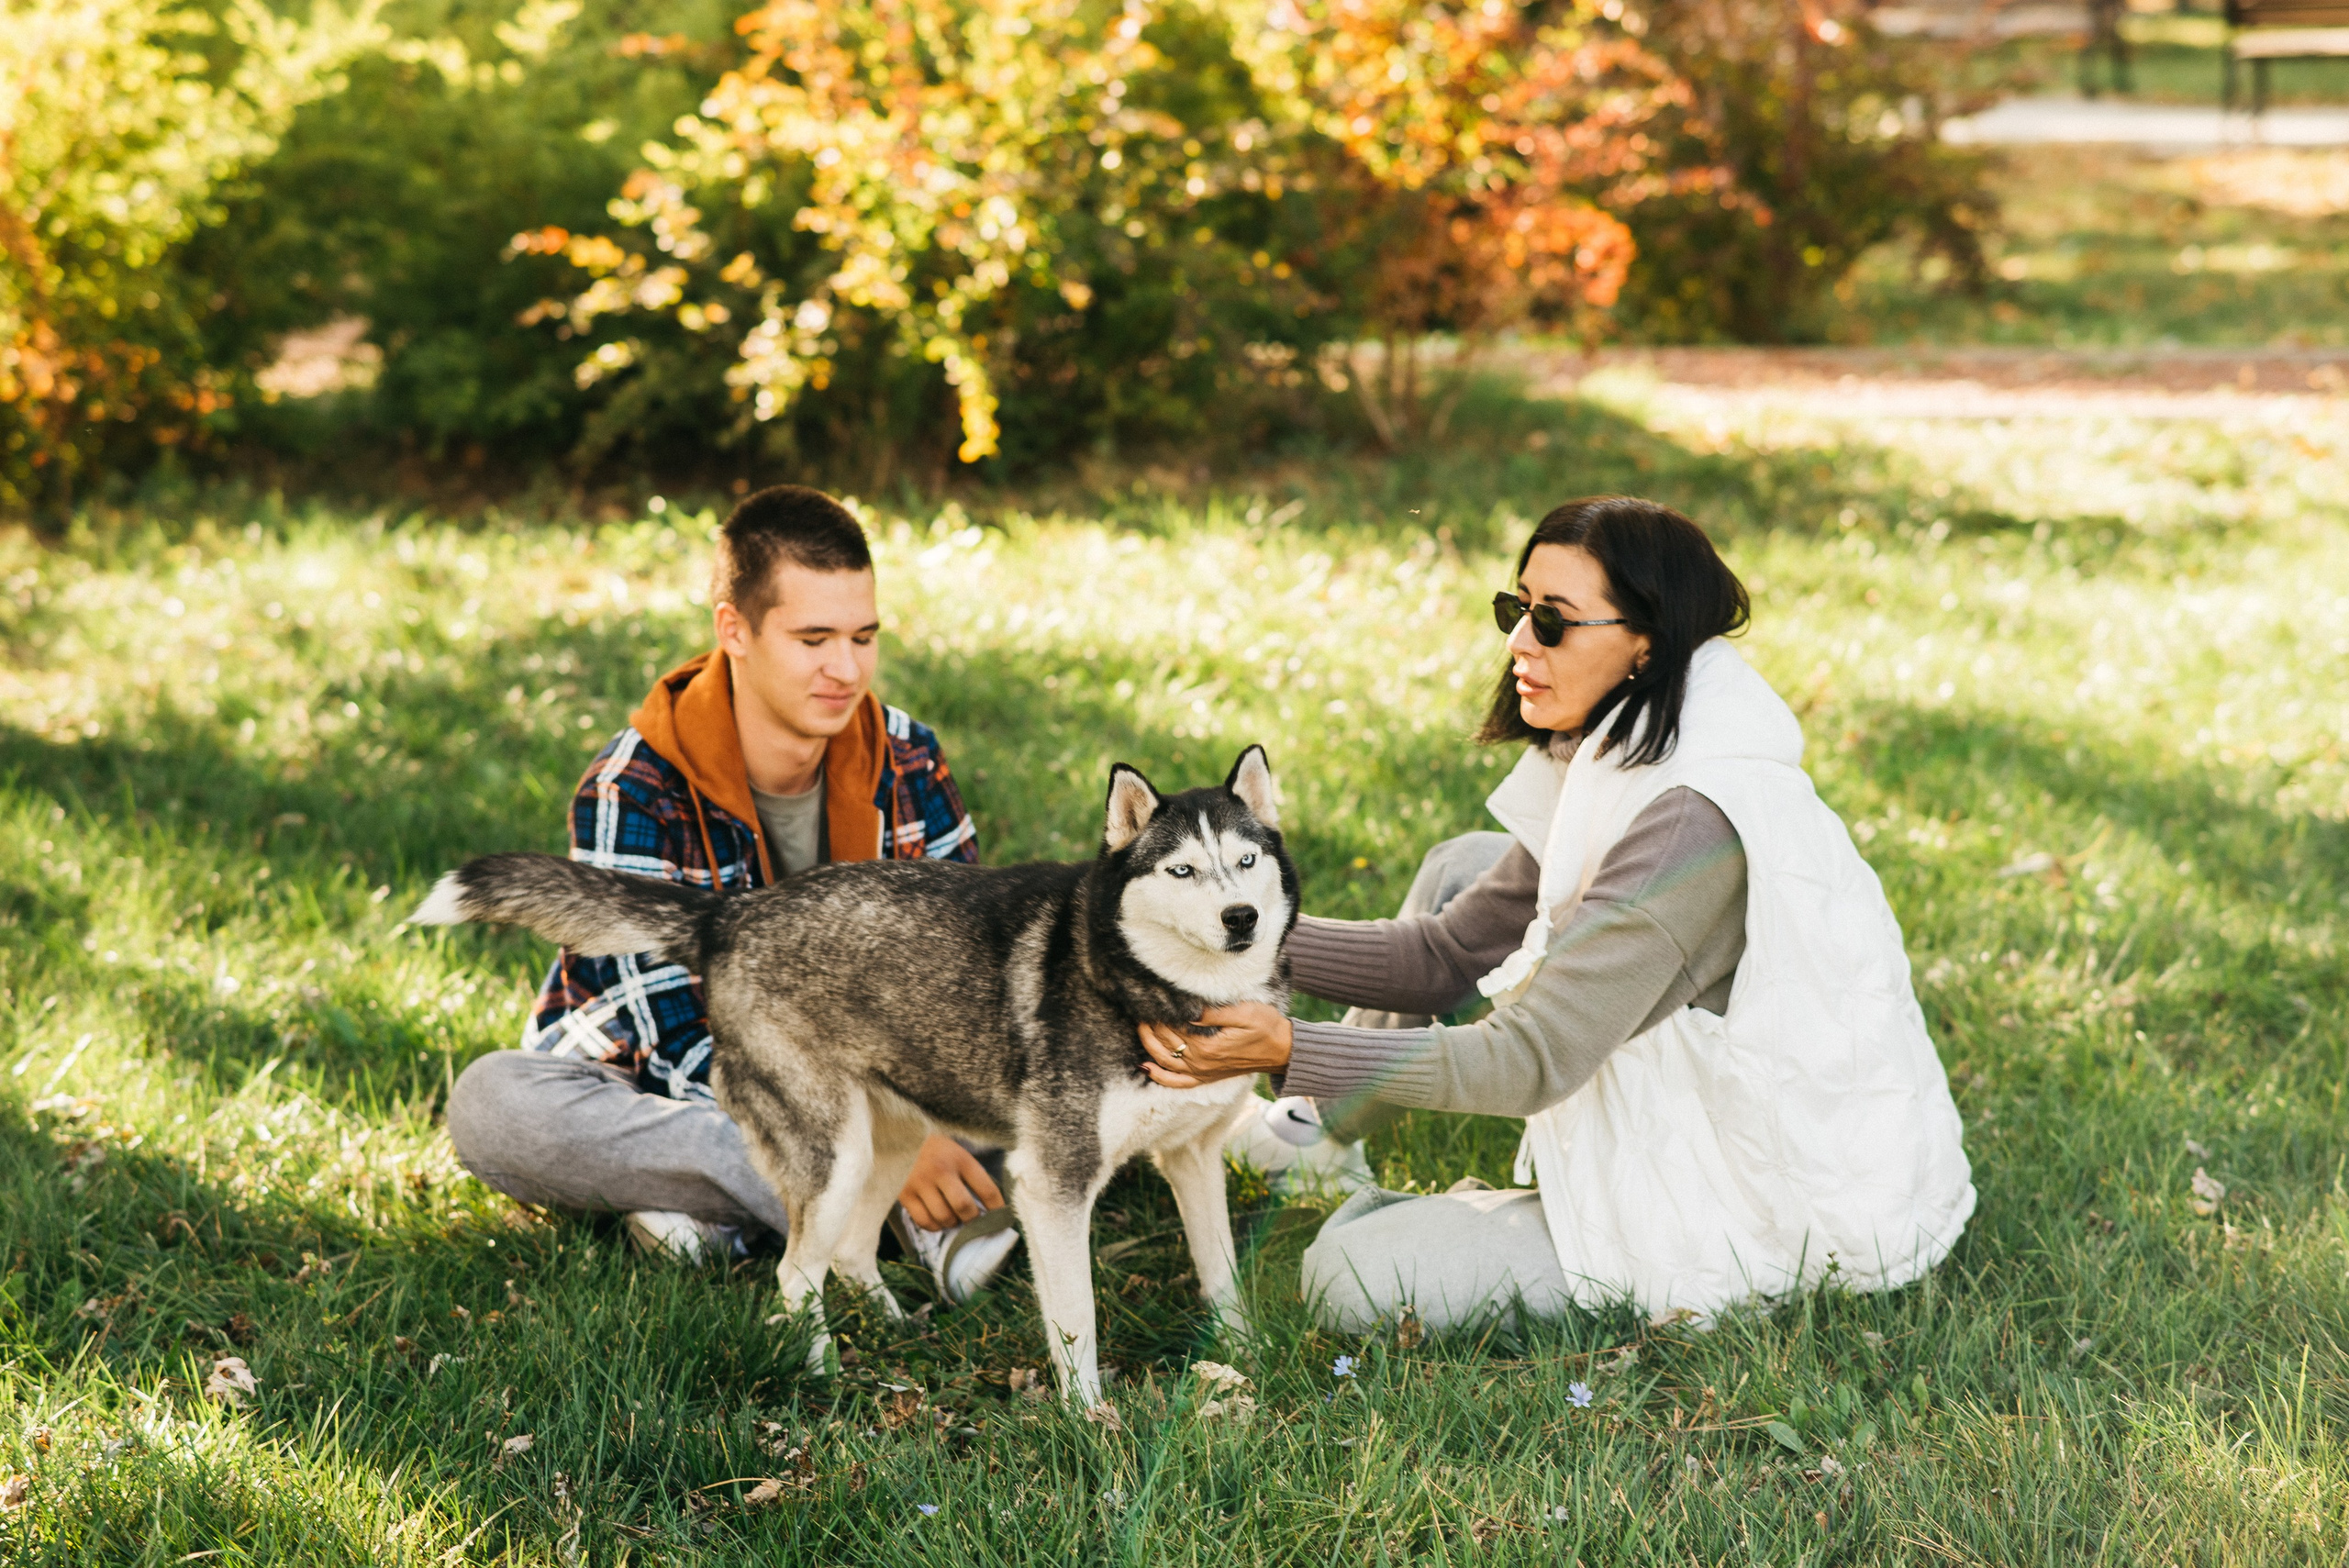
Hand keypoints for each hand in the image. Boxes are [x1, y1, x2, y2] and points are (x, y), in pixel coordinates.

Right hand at [898, 1134, 1003, 1230]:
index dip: (998, 1209)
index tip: (1001, 1219)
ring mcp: (921, 1183)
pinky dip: (934, 1226)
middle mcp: (941, 1170)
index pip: (987, 1189)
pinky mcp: (904, 1194)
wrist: (897, 1136)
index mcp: (960, 1158)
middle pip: (964, 1207)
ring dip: (952, 1223)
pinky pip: (924, 1221)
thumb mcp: (956, 1152)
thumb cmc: (934, 1149)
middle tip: (972, 1220)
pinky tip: (936, 1219)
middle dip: (972, 1220)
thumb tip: (987, 1210)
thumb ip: (970, 1176)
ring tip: (953, 1217)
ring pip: (944, 1218)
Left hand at [1138, 1002, 1293, 1088]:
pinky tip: (1146, 1067)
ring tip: (1141, 1026)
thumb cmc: (1265, 1026)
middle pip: (1166, 1042)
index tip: (1153, 998)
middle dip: (1152, 1025)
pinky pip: (1177, 1082)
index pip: (1173, 1028)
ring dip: (1148, 1045)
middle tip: (1144, 1007)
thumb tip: (1186, 1008)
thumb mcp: (1243, 1012)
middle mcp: (1200, 1062)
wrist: (1281, 1050)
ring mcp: (1202, 1073)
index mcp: (1207, 1046)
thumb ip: (1212, 1013)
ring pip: (1165, 1061)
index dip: (1161, 1013)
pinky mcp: (1205, 1078)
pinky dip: (1159, 1076)